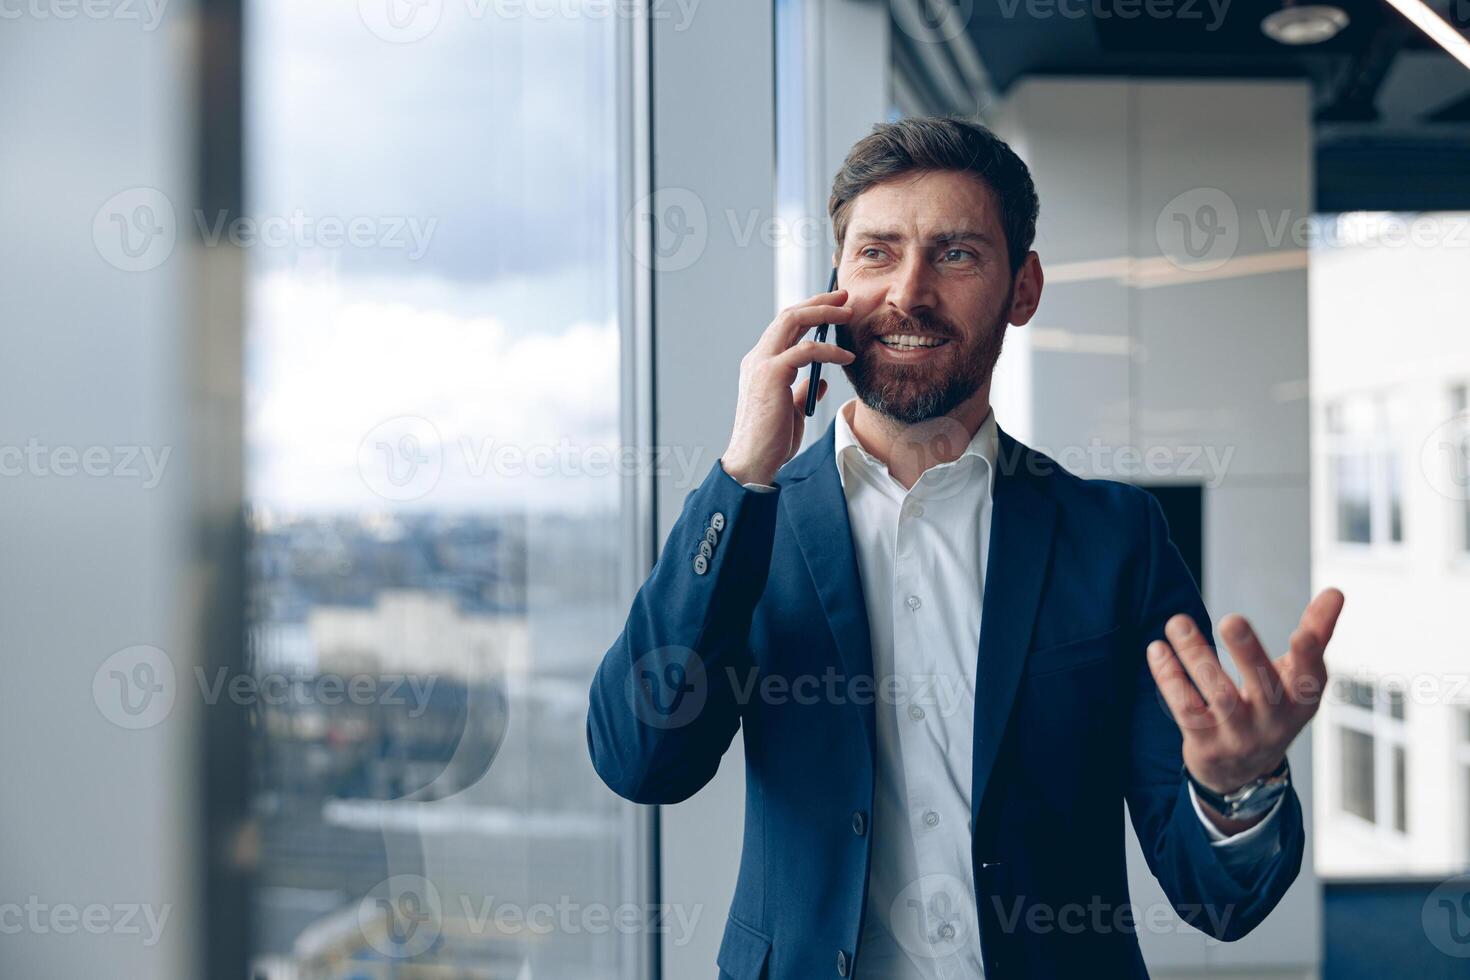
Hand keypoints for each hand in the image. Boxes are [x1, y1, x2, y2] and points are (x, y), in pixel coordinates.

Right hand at [720, 286, 854, 485]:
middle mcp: (758, 358)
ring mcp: (762, 364)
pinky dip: (829, 350)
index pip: (785, 326)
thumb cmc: (771, 440)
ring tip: (849, 314)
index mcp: (760, 364)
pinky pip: (806, 351)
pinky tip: (846, 357)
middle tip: (845, 296)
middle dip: (819, 301)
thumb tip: (820, 380)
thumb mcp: (790, 410)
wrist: (753, 461)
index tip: (835, 305)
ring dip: (824, 313)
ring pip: (793, 321)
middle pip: (789, 315)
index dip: (810, 311)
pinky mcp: (771, 374)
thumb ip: (801, 391)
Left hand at [1147, 588, 1345, 829]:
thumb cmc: (1274, 709)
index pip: (1311, 679)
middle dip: (1248, 652)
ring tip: (1177, 622)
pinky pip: (1185, 708)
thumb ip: (1316, 634)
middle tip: (1232, 619)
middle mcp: (1273, 722)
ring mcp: (1239, 736)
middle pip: (1263, 687)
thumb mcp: (1298, 679)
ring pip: (1218, 695)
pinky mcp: (1205, 744)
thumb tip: (1336, 591)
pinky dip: (1169, 677)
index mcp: (1301, 701)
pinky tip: (1157, 649)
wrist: (1242, 772)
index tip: (1302, 633)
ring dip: (1196, 656)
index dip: (1309, 657)